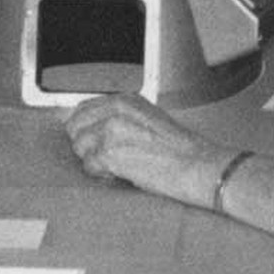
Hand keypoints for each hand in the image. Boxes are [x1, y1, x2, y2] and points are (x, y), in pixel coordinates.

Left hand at [64, 92, 232, 209]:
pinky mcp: (110, 151)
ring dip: (96, 160)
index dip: (84, 128)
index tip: (92, 141)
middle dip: (87, 144)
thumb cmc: (177, 148)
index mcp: (126, 99)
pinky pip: (89, 166)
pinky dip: (103, 174)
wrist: (197, 164)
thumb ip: (115, 117)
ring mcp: (112, 128)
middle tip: (112, 154)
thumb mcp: (146, 120)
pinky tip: (124, 172)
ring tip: (122, 163)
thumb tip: (76, 121)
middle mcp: (117, 108)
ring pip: (80, 148)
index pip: (83, 108)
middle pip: (75, 126)